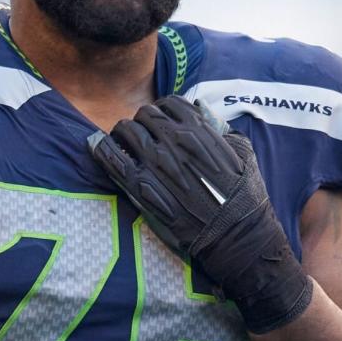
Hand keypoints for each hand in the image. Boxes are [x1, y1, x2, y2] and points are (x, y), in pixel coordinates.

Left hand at [89, 96, 312, 332]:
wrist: (235, 236)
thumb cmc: (243, 195)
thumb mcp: (242, 151)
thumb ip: (219, 127)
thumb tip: (200, 109)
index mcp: (198, 129)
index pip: (169, 104)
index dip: (164, 110)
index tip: (163, 121)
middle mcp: (173, 140)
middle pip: (145, 114)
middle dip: (143, 121)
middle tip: (143, 134)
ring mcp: (154, 162)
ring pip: (125, 130)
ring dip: (123, 133)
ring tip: (124, 142)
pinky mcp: (140, 186)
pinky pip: (111, 158)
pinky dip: (102, 148)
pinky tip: (98, 146)